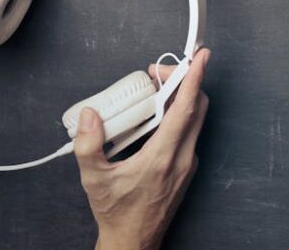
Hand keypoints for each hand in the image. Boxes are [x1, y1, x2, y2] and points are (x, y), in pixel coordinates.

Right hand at [75, 48, 210, 249]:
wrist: (133, 243)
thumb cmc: (117, 214)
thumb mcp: (94, 180)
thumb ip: (88, 146)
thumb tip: (89, 115)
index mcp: (162, 157)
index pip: (185, 109)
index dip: (194, 78)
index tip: (200, 57)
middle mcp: (182, 158)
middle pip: (196, 108)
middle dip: (183, 81)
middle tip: (158, 72)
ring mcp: (187, 164)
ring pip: (195, 119)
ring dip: (181, 98)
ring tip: (155, 90)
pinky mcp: (186, 168)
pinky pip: (189, 132)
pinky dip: (178, 115)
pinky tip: (155, 116)